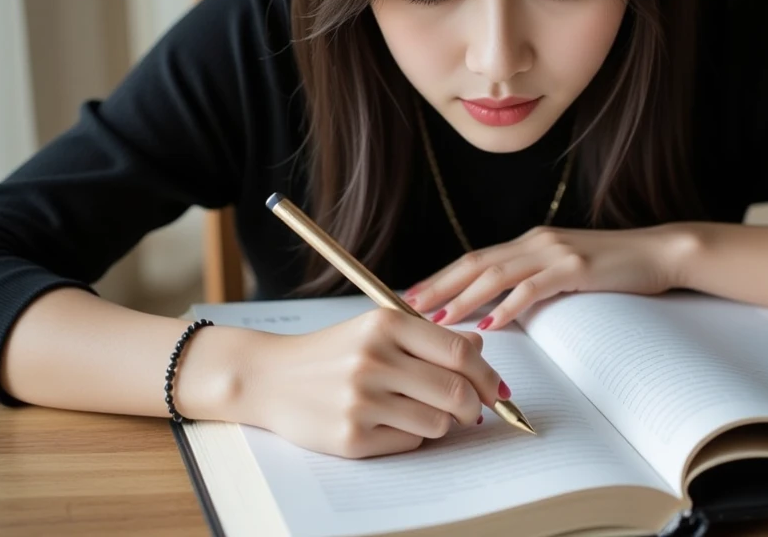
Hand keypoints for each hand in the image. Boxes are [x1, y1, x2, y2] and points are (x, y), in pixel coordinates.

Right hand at [239, 308, 507, 458]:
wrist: (269, 377)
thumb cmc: (333, 352)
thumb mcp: (378, 329)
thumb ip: (429, 337)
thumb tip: (481, 349)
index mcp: (385, 325)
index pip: (459, 352)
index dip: (487, 375)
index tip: (497, 389)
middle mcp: (373, 359)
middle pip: (456, 391)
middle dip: (473, 406)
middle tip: (471, 410)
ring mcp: (361, 400)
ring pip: (438, 422)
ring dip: (440, 422)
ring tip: (417, 410)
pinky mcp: (350, 437)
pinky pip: (409, 442)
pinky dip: (410, 435)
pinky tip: (387, 421)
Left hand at [406, 225, 692, 329]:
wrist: (657, 252)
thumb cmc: (612, 266)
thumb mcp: (564, 268)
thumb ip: (533, 280)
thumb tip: (499, 306)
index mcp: (529, 242)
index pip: (475, 258)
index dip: (442, 277)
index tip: (413, 296)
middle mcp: (535, 242)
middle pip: (475, 262)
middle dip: (440, 286)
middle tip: (409, 307)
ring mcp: (554, 252)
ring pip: (497, 273)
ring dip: (464, 298)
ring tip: (440, 320)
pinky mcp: (575, 268)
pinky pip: (534, 288)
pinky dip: (508, 305)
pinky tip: (491, 323)